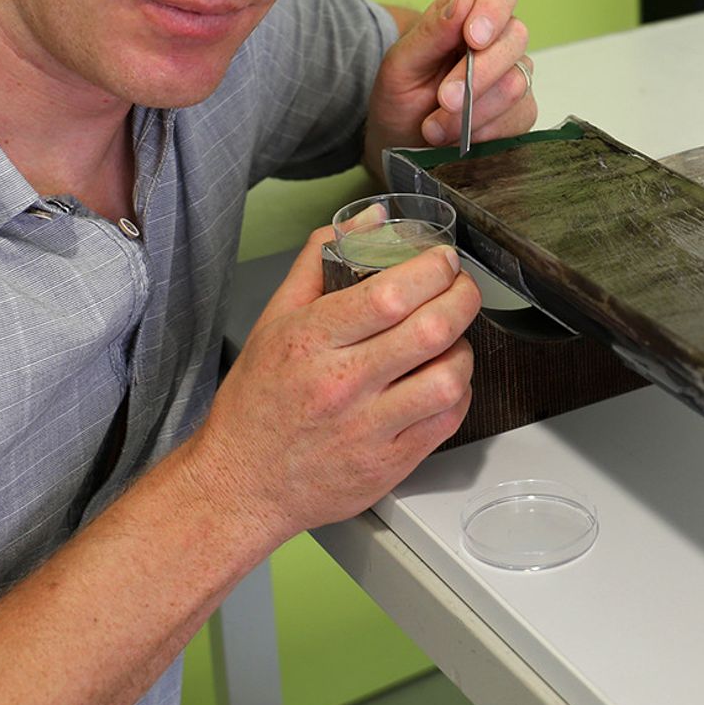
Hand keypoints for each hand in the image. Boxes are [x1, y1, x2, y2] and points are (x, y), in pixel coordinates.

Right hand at [185, 226, 478, 542]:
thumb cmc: (257, 403)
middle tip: (460, 287)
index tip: (443, 260)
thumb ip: (320, 261)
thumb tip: (371, 219)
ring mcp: (368, 429)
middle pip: (431, 330)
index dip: (432, 269)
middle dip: (462, 297)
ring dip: (463, 349)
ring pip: (449, 378)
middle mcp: (341, 385)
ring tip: (450, 338)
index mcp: (311, 341)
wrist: (240, 485)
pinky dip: (458, 392)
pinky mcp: (389, 464)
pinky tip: (441, 379)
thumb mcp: (273, 319)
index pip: (390, 295)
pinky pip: (448, 420)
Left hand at [364, 0, 536, 171]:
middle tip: (443, 99)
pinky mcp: (521, 111)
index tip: (472, 37)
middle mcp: (499, 37)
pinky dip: (482, 131)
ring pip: (515, 83)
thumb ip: (432, 31)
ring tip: (435, 126)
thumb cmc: (401, 95)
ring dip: (471, 111)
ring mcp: (515, 74)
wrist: (401, 142)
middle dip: (476, 74)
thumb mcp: (401, 63)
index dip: (494, 5)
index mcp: (469, 10)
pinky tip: (458, 137)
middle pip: (514, 38)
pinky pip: (517, 117)